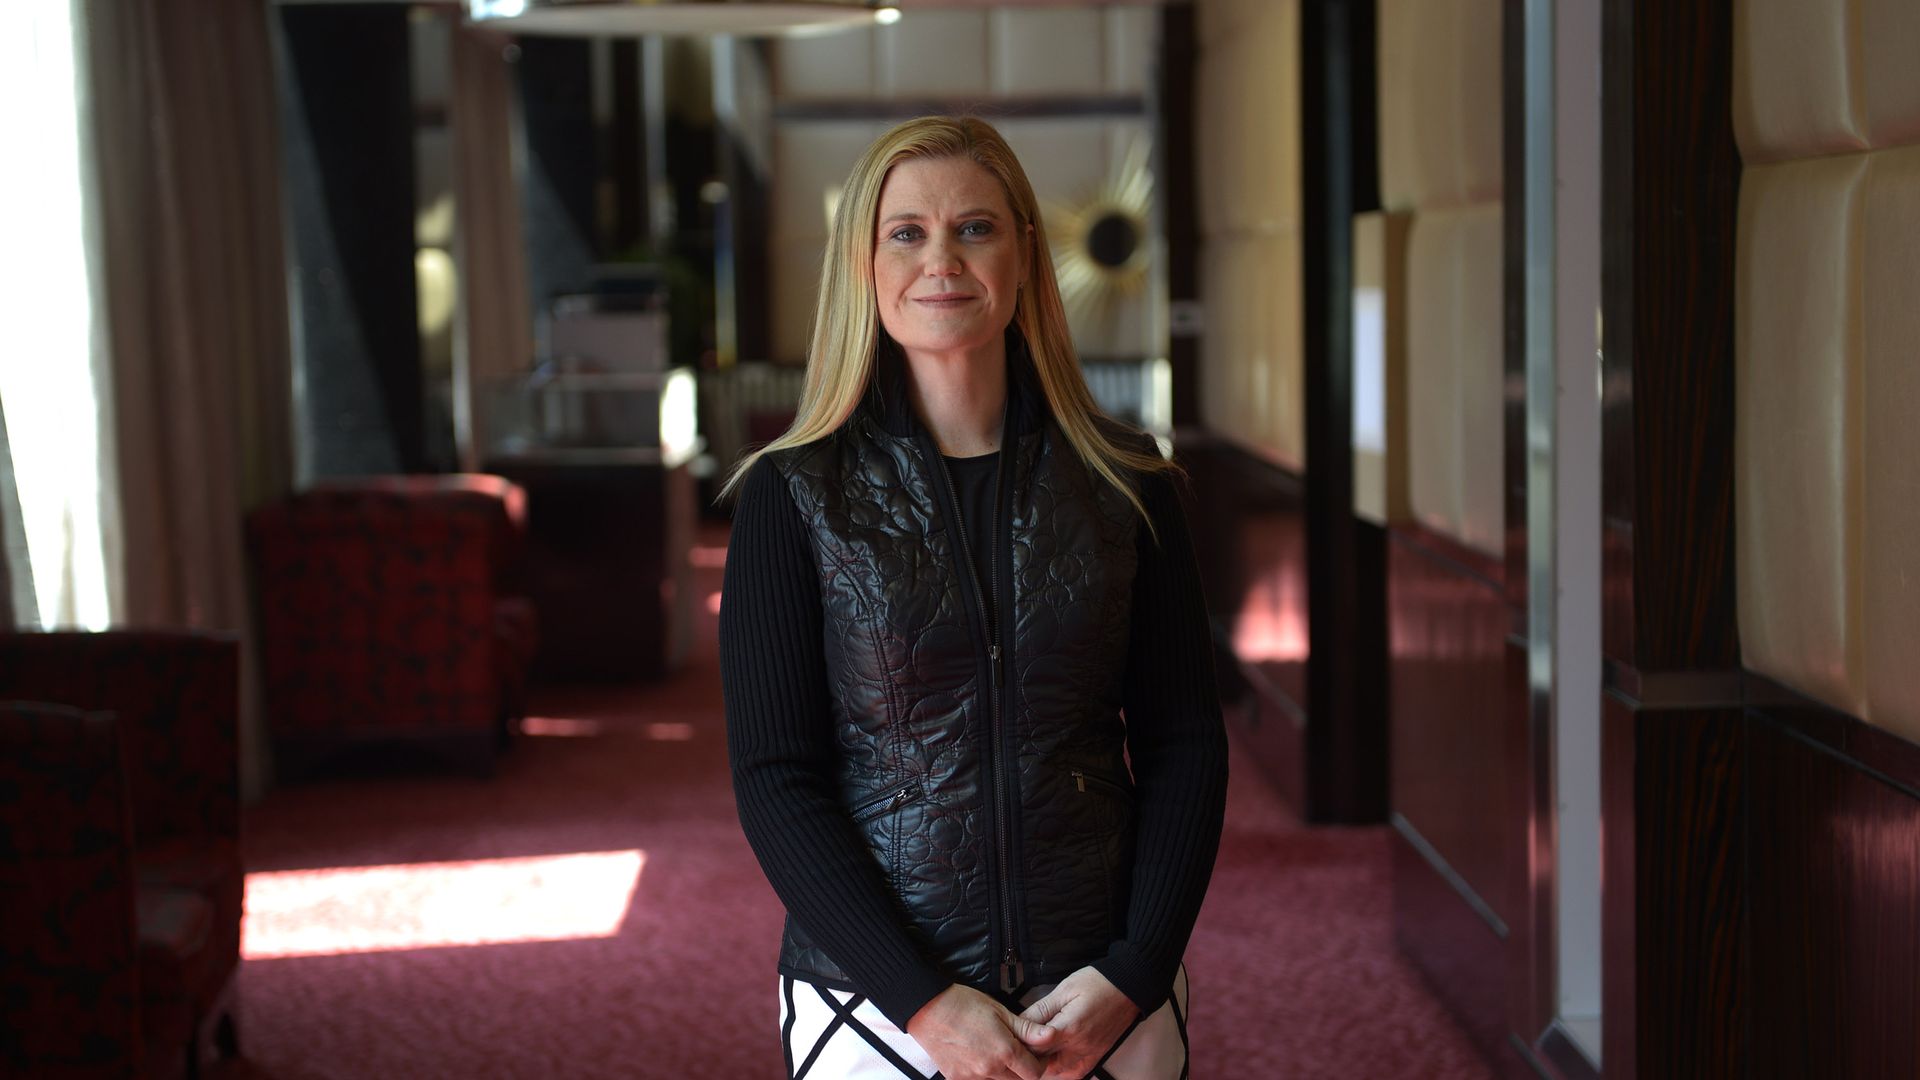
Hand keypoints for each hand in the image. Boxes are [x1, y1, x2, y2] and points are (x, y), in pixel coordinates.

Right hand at [906, 983, 1057, 1079]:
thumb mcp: (1000, 1011)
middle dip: (1021, 1069)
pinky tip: (977, 1056)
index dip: (1038, 1064)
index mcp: (1004, 1051)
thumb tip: (1050, 1036)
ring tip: (994, 1051)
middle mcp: (989, 1069)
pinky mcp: (956, 1079)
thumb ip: (1026, 1029)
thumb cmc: (963, 1004)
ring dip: (1002, 1072)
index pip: (1034, 1073)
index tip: (1034, 1054)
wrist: (927, 1008)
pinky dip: (982, 1074)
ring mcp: (972, 1077)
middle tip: (1014, 1051)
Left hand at [1016, 968, 1139, 1079]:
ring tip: (1035, 1047)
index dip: (1018, 1041)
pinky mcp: (1095, 1058)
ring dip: (1042, 1064)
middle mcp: (1079, 1048)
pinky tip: (1052, 1057)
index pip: (1033, 1047)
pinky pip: (1071, 1074)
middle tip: (1019, 1040)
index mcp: (1069, 1029)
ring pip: (1055, 1073)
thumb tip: (1019, 1022)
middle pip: (1042, 1064)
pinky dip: (1059, 1069)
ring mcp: (1088, 1056)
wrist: (1129, 987)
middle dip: (1028, 1054)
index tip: (1011, 1033)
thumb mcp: (1064, 989)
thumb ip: (1040, 1010)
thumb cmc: (1098, 984)